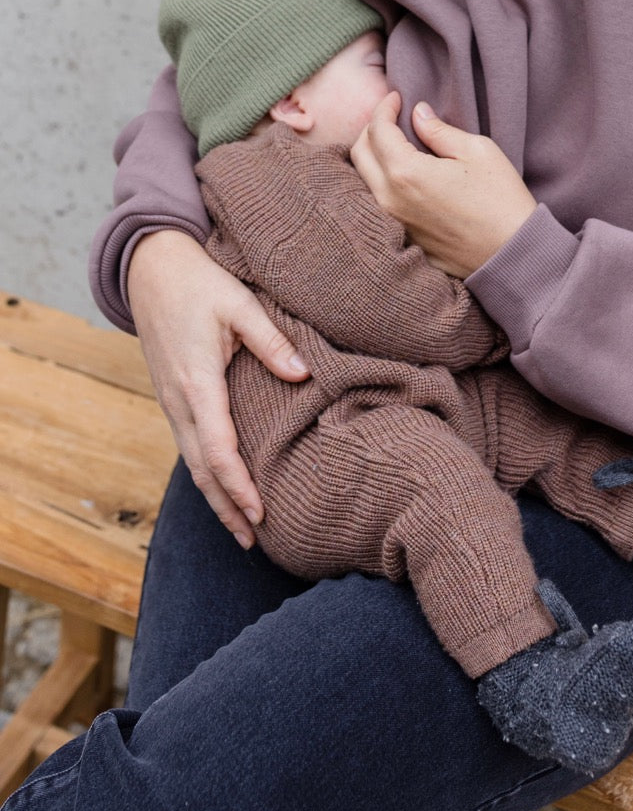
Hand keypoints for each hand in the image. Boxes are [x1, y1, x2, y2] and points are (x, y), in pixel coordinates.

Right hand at [127, 229, 311, 547]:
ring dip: (214, 497)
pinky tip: (223, 486)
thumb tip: (303, 377)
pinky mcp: (172, 396)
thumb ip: (272, 342)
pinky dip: (206, 473)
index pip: (218, 449)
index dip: (239, 486)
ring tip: (241, 529)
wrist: (151, 268)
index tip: (260, 513)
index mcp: (198, 382)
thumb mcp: (240, 304)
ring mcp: (172, 400)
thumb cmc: (200, 282)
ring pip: (191, 462)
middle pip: (201, 469)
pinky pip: (189, 445)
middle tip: (254, 542)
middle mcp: (180, 400)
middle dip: (226, 507)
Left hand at [350, 92, 537, 277]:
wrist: (512, 254)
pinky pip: (378, 204)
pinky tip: (403, 175)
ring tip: (395, 143)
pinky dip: (382, 182)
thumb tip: (418, 114)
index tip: (396, 98)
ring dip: (373, 156)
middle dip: (372, 129)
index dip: (384, 108)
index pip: (377, 130)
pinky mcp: (403, 238)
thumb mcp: (477, 151)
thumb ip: (439, 130)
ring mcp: (394, 223)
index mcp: (406, 173)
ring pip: (363, 180)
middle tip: (392, 119)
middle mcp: (390, 199)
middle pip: (359, 154)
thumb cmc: (501, 200)